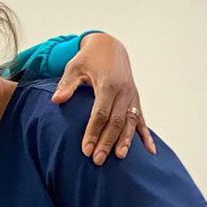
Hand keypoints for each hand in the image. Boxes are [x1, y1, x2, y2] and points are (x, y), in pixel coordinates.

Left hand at [51, 32, 155, 163]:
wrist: (109, 46)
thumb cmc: (88, 59)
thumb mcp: (74, 67)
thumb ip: (67, 84)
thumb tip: (56, 100)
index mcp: (108, 84)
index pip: (100, 114)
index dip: (93, 132)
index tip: (85, 149)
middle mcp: (123, 91)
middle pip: (116, 121)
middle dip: (107, 142)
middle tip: (97, 160)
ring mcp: (131, 96)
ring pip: (130, 122)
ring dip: (125, 141)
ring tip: (119, 157)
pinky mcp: (135, 100)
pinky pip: (142, 120)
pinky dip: (146, 136)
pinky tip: (150, 151)